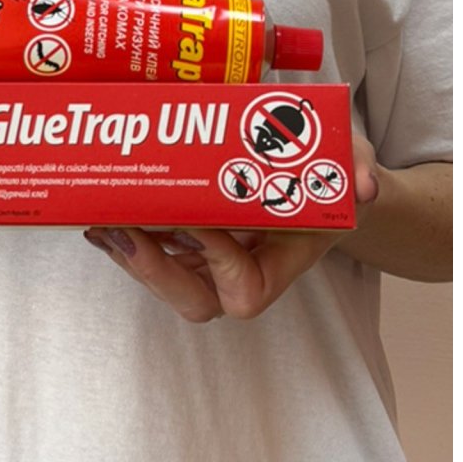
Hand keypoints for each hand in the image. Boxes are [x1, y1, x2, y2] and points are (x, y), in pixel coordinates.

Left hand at [83, 135, 379, 321]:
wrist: (318, 183)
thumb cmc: (332, 177)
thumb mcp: (352, 162)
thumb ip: (357, 169)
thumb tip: (362, 187)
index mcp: (284, 260)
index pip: (245, 288)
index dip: (218, 260)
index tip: (200, 221)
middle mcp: (243, 273)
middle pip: (193, 299)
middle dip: (154, 269)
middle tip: (125, 228)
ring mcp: (213, 267)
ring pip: (165, 282)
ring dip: (129, 255)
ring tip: (100, 221)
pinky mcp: (190, 251)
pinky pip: (153, 257)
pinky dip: (124, 239)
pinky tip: (100, 215)